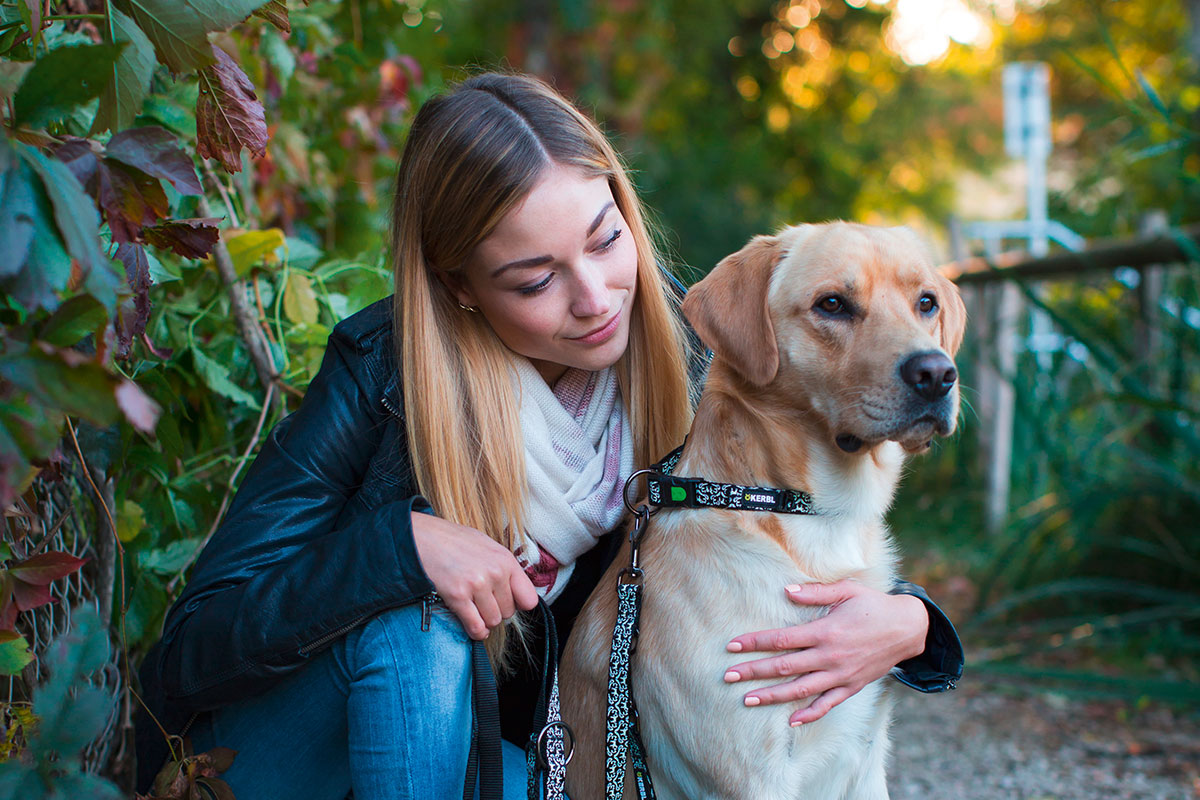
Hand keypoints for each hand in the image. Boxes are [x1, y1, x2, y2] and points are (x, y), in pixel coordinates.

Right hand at [411, 512, 538, 639]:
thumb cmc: (453, 541)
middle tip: (481, 602)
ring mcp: (477, 585)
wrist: (421, 538)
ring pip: (493, 621)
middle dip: (496, 611)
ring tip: (473, 608)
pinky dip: (476, 631)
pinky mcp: (458, 596)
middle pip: (508, 612)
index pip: (529, 599)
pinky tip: (472, 626)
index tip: (506, 602)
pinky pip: (476, 626)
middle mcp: (495, 572)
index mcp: (505, 560)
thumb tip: (517, 590)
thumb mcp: (486, 545)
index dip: (518, 604)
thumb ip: (503, 566)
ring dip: (484, 620)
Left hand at [723, 580, 928, 725]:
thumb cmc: (874, 605)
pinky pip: (828, 704)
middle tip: (728, 676)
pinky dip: (809, 714)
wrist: (908, 628)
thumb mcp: (847, 590)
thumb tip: (786, 591)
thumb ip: (815, 592)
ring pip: (800, 690)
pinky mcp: (852, 686)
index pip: (781, 639)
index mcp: (825, 631)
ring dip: (772, 696)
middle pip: (784, 667)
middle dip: (754, 671)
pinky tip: (790, 721)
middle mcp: (830, 656)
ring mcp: (841, 675)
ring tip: (747, 700)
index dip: (755, 642)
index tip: (732, 646)